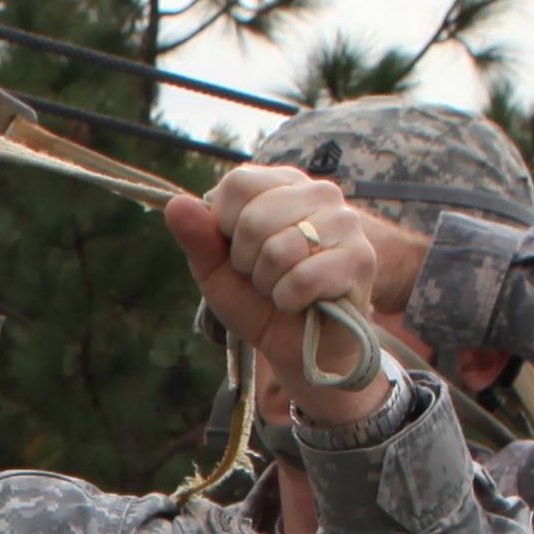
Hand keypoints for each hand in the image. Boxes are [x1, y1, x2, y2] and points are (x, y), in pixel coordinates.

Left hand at [167, 168, 400, 426]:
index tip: (238, 251)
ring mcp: (345, 223)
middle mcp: (319, 193)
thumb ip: (197, 237)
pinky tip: (302, 302)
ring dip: (269, 284)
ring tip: (284, 288)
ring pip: (279, 249)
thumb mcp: (216, 271)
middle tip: (264, 276)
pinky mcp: (360, 259)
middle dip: (247, 262)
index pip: (237, 184)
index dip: (224, 226)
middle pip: (255, 218)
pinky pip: (301, 278)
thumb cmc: (260, 302)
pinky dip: (289, 300)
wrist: (301, 348)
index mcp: (282, 184)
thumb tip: (174, 204)